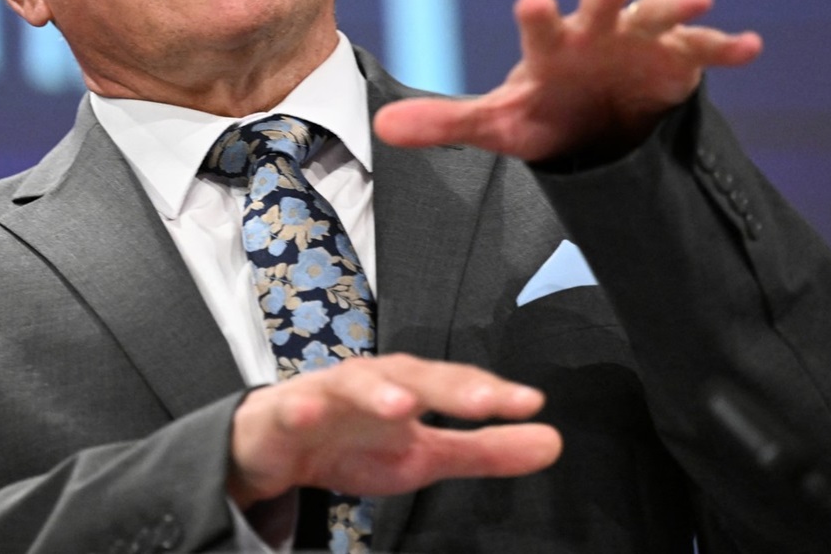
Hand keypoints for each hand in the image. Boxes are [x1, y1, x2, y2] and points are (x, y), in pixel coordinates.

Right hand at [227, 354, 559, 506]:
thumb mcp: (425, 456)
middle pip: (411, 375)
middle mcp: (372, 383)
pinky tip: (308, 413)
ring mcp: (325, 394)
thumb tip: (552, 441)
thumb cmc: (354, 440)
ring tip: (403, 406)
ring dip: (377, 392)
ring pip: (353, 384)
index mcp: (409, 390)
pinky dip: (298, 408)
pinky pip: (290, 408)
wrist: (277, 444)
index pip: (456, 385)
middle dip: (447, 387)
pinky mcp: (283, 413)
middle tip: (485, 403)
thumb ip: (485, 450)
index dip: (491, 392)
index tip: (530, 403)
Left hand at [374, 0, 761, 162]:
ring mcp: (640, 41)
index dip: (538, 16)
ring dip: (674, 7)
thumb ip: (446, 123)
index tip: (533, 2)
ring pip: (657, 17)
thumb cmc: (543, 111)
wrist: (594, 120)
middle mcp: (596, 32)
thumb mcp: (498, 124)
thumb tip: (383, 131)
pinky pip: (704, 50)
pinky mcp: (679, 60)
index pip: (540, 27)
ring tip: (695, 1)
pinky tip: (751, 47)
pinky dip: (727, 46)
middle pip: (601, 8)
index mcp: (551, 45)